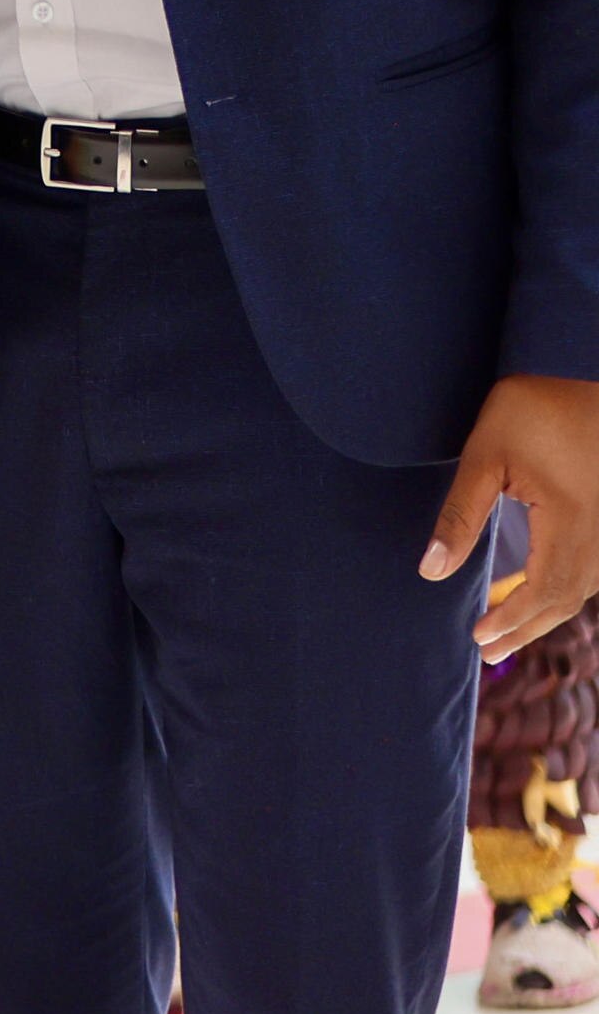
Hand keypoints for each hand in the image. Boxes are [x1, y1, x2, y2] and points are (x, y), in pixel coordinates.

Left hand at [429, 373, 598, 663]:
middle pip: (570, 597)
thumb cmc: (530, 406)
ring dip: (549, 609)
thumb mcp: (484, 456)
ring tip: (508, 629)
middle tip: (489, 648)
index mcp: (573, 521)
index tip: (479, 638)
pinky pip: (596, 564)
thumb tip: (431, 570)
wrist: (580, 365)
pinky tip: (539, 590)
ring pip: (587, 585)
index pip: (546, 591)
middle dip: (529, 625)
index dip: (514, 620)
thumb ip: (459, 515)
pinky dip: (566, 585)